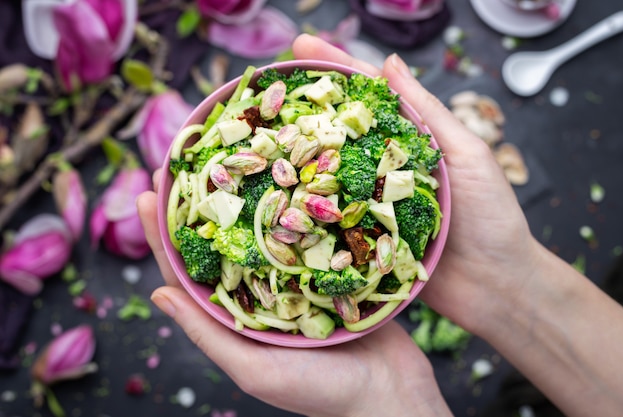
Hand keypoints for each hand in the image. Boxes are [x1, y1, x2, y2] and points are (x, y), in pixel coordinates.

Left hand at [137, 170, 451, 416]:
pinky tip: (286, 179)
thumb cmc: (323, 392)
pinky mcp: (329, 271)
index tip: (148, 194)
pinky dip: (292, 208)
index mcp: (235, 318)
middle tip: (180, 164)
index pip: (187, 273)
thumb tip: (156, 294)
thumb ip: (208, 334)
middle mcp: (260, 294)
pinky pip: (305, 235)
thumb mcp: (255, 370)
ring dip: (243, 199)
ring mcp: (295, 280)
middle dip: (199, 206)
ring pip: (261, 233)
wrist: (390, 393)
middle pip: (220, 245)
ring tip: (225, 160)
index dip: (163, 236)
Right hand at [290, 34, 540, 334]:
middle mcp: (381, 170)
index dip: (336, 68)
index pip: (367, 97)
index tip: (301, 44)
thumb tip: (390, 62)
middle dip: (303, 104)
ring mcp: (367, 205)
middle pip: (337, 131)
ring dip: (294, 153)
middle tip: (265, 81)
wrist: (494, 287)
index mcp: (408, 142)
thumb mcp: (466, 154)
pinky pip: (327, 219)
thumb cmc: (491, 218)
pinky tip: (274, 192)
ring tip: (258, 129)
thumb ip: (427, 112)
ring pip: (325, 173)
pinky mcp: (359, 241)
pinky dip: (302, 205)